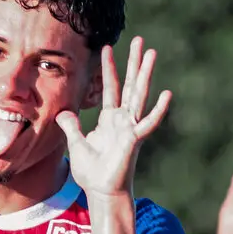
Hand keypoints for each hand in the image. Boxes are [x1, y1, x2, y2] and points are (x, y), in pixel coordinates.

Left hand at [55, 36, 171, 199]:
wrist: (101, 192)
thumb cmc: (92, 172)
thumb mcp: (76, 144)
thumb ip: (72, 126)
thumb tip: (64, 113)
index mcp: (109, 119)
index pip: (110, 87)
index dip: (109, 68)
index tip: (107, 47)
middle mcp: (123, 120)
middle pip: (130, 84)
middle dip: (133, 62)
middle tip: (139, 40)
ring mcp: (131, 128)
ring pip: (140, 95)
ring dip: (145, 74)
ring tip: (152, 53)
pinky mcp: (135, 140)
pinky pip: (148, 123)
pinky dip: (158, 110)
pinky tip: (168, 95)